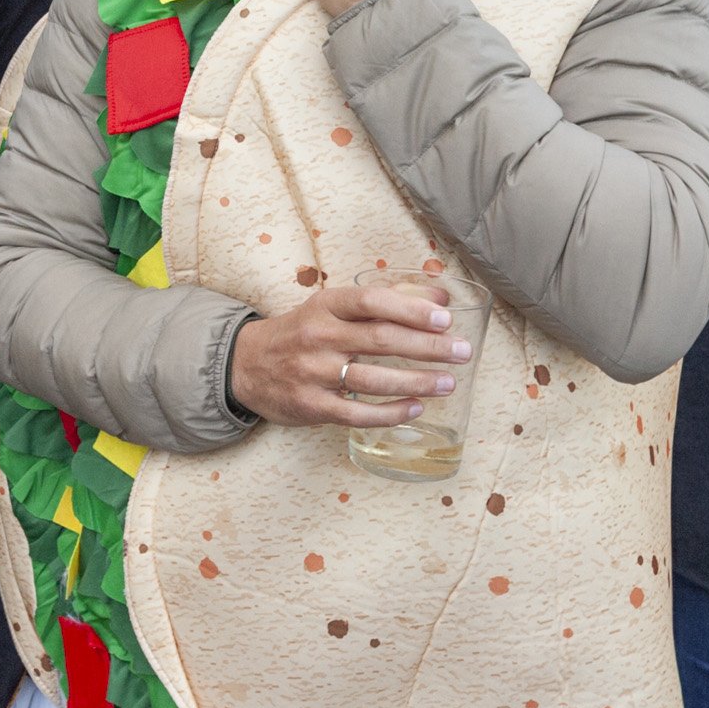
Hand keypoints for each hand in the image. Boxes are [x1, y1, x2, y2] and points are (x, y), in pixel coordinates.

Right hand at [227, 280, 470, 427]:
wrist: (246, 364)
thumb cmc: (302, 332)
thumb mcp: (332, 308)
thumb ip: (384, 300)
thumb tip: (439, 294)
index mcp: (325, 305)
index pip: (372, 301)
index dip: (411, 309)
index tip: (445, 318)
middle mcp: (318, 336)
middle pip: (381, 340)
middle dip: (428, 347)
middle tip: (462, 352)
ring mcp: (312, 372)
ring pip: (372, 380)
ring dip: (416, 382)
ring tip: (448, 382)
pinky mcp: (311, 405)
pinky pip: (357, 413)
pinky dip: (390, 413)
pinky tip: (416, 409)